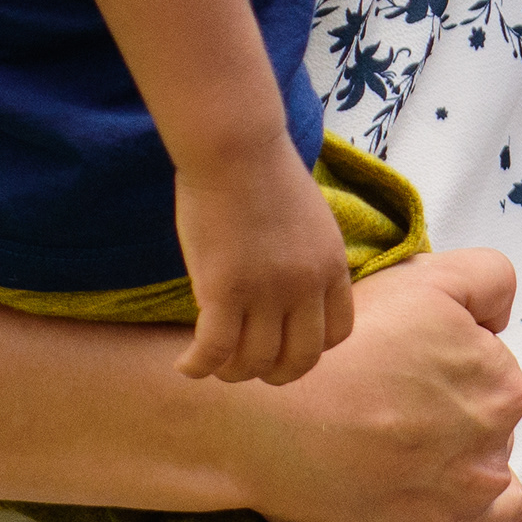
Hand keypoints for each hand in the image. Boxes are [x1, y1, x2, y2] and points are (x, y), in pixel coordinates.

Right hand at [171, 145, 356, 384]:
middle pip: (300, 358)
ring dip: (233, 372)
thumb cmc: (262, 171)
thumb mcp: (309, 220)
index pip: (337, 334)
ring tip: (213, 365)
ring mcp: (268, 292)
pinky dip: (199, 366)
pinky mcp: (226, 292)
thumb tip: (287, 292)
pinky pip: (216, 351)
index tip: (285, 345)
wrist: (235, 148)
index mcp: (332, 266)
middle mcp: (306, 286)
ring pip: (255, 361)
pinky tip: (185, 365)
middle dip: (275, 373)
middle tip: (249, 368)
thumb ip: (305, 259)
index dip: (310, 349)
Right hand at [239, 249, 521, 521]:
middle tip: (399, 419)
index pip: (501, 380)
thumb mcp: (425, 281)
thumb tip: (505, 316)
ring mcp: (451, 521)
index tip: (415, 372)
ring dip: (473, 503)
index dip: (460, 371)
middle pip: (495, 443)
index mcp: (500, 393)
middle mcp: (489, 461)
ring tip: (428, 487)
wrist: (263, 415)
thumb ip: (487, 282)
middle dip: (462, 432)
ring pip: (493, 512)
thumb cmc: (340, 348)